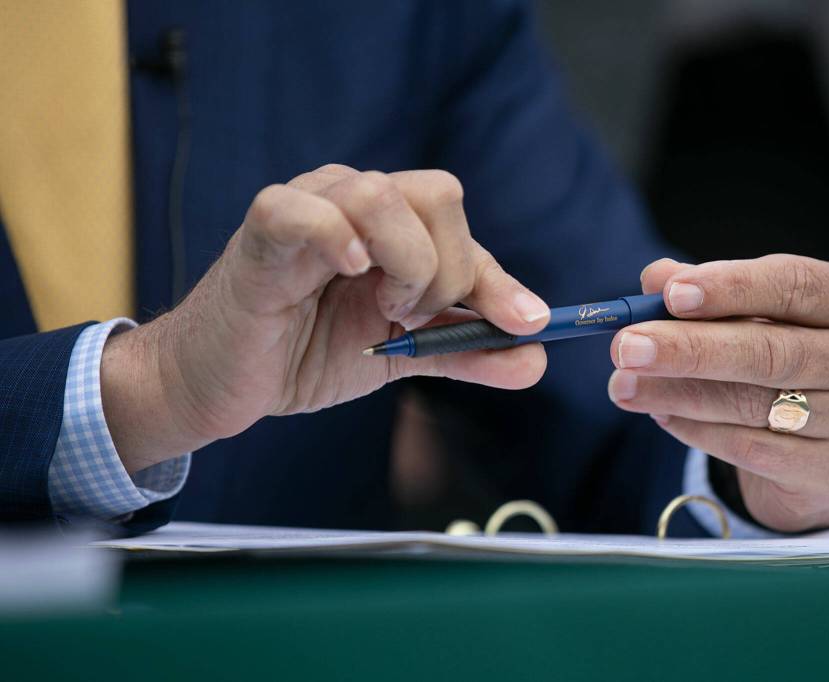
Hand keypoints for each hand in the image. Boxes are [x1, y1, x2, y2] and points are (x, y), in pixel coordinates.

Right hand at [102, 165, 549, 471]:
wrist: (222, 383)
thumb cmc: (304, 352)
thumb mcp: (401, 357)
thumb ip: (465, 352)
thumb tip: (534, 360)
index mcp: (393, 226)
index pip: (461, 228)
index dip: (498, 280)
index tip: (527, 324)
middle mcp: (355, 203)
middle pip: (437, 194)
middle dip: (447, 271)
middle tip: (413, 320)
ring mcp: (309, 208)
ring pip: (381, 194)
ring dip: (405, 264)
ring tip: (383, 311)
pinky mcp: (262, 231)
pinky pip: (302, 210)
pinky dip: (336, 238)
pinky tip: (350, 273)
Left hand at [607, 255, 828, 531]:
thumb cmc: (787, 350)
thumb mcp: (759, 311)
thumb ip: (710, 291)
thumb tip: (654, 277)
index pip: (795, 285)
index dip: (731, 288)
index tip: (670, 294)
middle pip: (771, 351)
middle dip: (689, 348)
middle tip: (626, 346)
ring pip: (752, 404)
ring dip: (676, 393)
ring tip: (622, 383)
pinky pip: (746, 448)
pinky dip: (694, 429)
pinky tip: (658, 413)